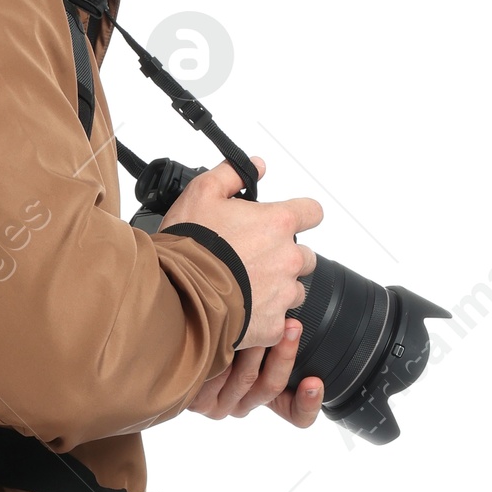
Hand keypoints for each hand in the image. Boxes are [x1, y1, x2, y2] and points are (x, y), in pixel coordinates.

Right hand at [164, 153, 322, 350]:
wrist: (179, 294)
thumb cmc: (190, 246)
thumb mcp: (201, 193)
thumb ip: (232, 174)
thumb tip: (256, 166)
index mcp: (277, 223)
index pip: (312, 212)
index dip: (301, 215)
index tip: (290, 220)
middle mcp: (288, 258)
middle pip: (306, 256)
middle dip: (285, 257)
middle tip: (254, 260)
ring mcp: (283, 294)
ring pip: (294, 291)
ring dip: (277, 289)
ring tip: (245, 289)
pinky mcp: (272, 325)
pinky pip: (280, 324)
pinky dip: (267, 321)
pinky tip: (246, 314)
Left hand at [185, 320, 324, 426]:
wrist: (184, 333)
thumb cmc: (230, 334)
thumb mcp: (264, 335)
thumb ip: (281, 335)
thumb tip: (297, 321)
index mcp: (269, 399)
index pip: (298, 414)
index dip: (308, 402)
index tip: (314, 383)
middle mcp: (246, 405)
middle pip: (272, 387)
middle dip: (284, 353)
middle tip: (291, 326)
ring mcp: (223, 406)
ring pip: (247, 378)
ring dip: (254, 348)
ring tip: (256, 322)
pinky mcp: (200, 401)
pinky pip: (219, 377)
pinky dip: (225, 353)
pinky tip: (227, 334)